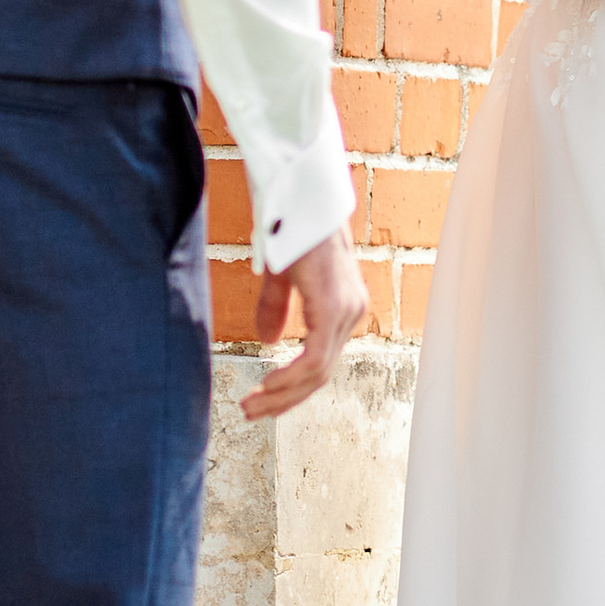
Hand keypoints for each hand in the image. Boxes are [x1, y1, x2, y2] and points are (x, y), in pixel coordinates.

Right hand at [239, 224, 370, 421]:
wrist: (299, 194)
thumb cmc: (290, 225)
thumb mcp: (281, 274)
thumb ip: (278, 307)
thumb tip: (270, 341)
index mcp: (344, 305)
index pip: (321, 361)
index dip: (291, 386)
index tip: (261, 399)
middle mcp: (352, 311)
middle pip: (321, 373)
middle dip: (283, 398)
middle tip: (251, 412)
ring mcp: (347, 310)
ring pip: (318, 371)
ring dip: (282, 394)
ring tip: (252, 406)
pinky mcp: (334, 308)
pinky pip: (314, 359)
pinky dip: (289, 378)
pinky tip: (268, 386)